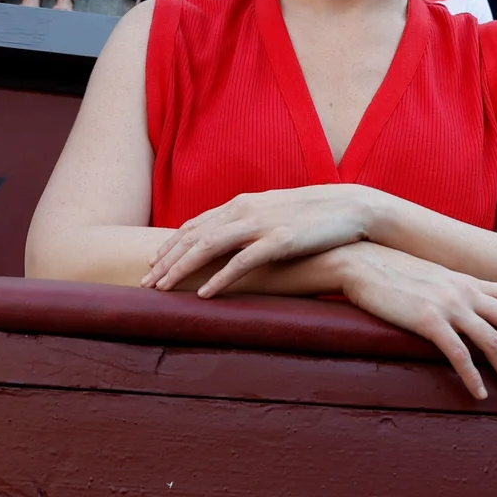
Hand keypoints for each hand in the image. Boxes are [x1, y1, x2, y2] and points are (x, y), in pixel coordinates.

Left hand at [145, 184, 378, 296]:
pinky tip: (203, 294)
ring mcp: (261, 224)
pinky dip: (218, 278)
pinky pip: (241, 262)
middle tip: (144, 284)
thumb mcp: (275, 212)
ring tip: (162, 289)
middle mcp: (245, 210)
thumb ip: (250, 222)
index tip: (152, 263)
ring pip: (208, 246)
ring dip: (181, 269)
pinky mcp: (278, 241)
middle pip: (193, 236)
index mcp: (242, 203)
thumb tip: (232, 238)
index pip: (195, 224)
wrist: (351, 207)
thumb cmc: (314, 214)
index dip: (170, 245)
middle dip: (165, 260)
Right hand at [338, 242, 496, 399]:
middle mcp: (466, 292)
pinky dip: (472, 376)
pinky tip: (479, 394)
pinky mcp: (428, 321)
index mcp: (468, 282)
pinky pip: (458, 354)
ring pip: (493, 341)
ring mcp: (449, 306)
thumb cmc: (390, 271)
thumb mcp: (430, 277)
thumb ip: (451, 291)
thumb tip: (461, 305)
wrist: (360, 260)